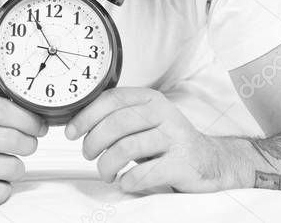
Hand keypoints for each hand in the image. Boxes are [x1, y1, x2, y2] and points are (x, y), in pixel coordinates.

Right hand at [0, 96, 47, 209]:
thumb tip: (36, 117)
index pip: (0, 110)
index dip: (27, 118)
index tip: (39, 126)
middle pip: (9, 138)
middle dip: (28, 144)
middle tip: (27, 146)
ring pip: (9, 167)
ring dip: (16, 169)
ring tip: (5, 166)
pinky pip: (0, 191)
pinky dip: (3, 189)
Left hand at [64, 87, 231, 193]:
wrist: (208, 160)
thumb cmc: (167, 141)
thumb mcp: (144, 122)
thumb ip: (117, 117)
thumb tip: (76, 123)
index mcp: (150, 99)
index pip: (112, 99)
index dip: (86, 115)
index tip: (71, 132)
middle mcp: (163, 113)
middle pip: (116, 123)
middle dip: (93, 141)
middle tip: (88, 154)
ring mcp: (174, 138)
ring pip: (127, 148)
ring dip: (107, 164)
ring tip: (105, 172)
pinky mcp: (182, 163)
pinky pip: (145, 173)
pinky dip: (127, 181)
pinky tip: (124, 181)